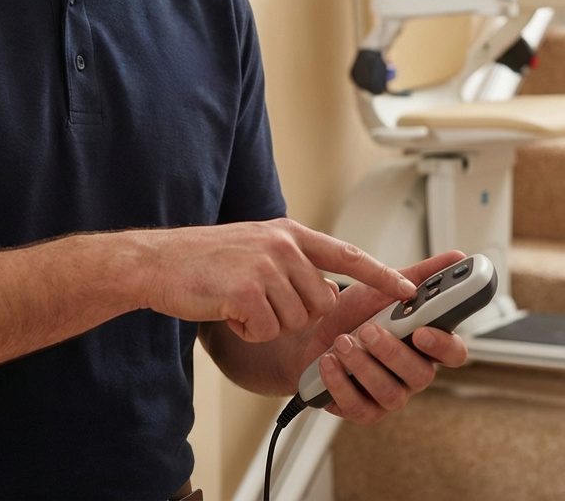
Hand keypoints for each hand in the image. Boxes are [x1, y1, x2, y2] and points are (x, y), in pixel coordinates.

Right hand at [141, 218, 416, 343]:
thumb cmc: (203, 260)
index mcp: (289, 233)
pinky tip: (228, 311)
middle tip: (258, 301)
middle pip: (321, 302)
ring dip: (268, 323)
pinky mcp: (248, 290)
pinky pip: (268, 329)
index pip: (347, 253)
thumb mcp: (255, 246)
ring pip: (296, 319)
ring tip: (238, 302)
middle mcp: (283, 245)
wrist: (157, 263)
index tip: (407, 288)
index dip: (380, 273)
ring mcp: (266, 265)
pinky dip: (248, 330)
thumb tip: (326, 290)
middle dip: (294, 314)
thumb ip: (291, 260)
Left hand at [306, 251, 470, 423]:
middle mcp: (411, 372)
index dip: (443, 345)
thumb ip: (420, 275)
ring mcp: (388, 394)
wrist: (308, 334)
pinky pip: (358, 407)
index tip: (421, 330)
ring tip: (340, 341)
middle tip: (367, 329)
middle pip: (420, 374)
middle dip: (391, 351)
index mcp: (424, 343)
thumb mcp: (382, 286)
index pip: (454, 353)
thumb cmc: (351, 313)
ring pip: (389, 392)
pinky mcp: (362, 410)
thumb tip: (458, 256)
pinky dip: (341, 383)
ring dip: (362, 365)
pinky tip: (328, 362)